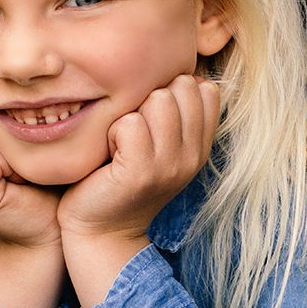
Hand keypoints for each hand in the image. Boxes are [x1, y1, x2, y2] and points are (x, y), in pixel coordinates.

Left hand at [58, 74, 219, 240]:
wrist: (100, 233)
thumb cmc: (118, 180)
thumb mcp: (157, 147)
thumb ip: (173, 114)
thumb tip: (184, 74)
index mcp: (199, 146)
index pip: (205, 89)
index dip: (173, 92)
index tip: (152, 121)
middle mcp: (192, 155)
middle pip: (181, 86)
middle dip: (150, 99)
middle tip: (132, 134)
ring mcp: (170, 165)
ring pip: (158, 99)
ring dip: (131, 115)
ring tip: (121, 144)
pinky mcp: (141, 172)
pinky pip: (130, 123)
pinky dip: (113, 133)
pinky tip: (110, 155)